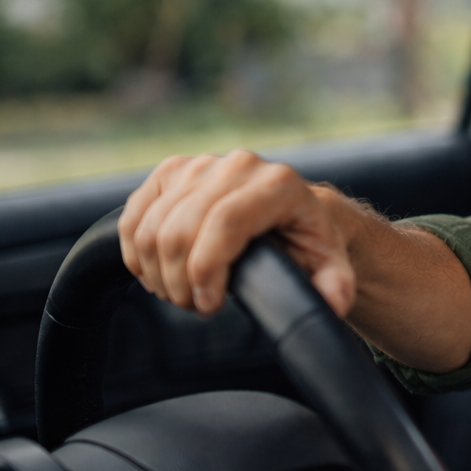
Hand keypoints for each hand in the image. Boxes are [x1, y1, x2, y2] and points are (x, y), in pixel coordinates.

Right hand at [119, 150, 364, 317]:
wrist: (287, 209)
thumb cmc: (306, 239)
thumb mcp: (330, 263)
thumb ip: (336, 285)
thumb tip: (333, 302)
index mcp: (277, 184)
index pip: (225, 223)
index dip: (206, 270)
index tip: (207, 304)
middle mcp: (238, 166)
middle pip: (181, 229)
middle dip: (180, 281)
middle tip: (196, 306)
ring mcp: (200, 165)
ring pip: (152, 228)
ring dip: (157, 273)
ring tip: (182, 294)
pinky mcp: (170, 172)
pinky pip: (134, 218)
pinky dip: (137, 255)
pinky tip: (158, 274)